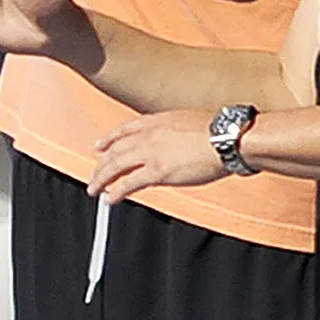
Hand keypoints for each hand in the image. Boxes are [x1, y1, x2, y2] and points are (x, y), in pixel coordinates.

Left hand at [88, 109, 225, 201]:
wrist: (225, 138)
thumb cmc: (216, 131)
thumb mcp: (188, 121)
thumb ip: (173, 131)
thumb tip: (173, 141)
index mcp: (158, 120)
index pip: (125, 129)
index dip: (110, 139)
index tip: (100, 146)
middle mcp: (149, 135)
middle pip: (116, 150)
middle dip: (101, 164)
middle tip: (93, 174)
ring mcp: (150, 153)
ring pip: (115, 166)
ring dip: (101, 178)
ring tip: (94, 188)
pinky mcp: (156, 171)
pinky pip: (128, 184)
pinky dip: (115, 192)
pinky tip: (110, 198)